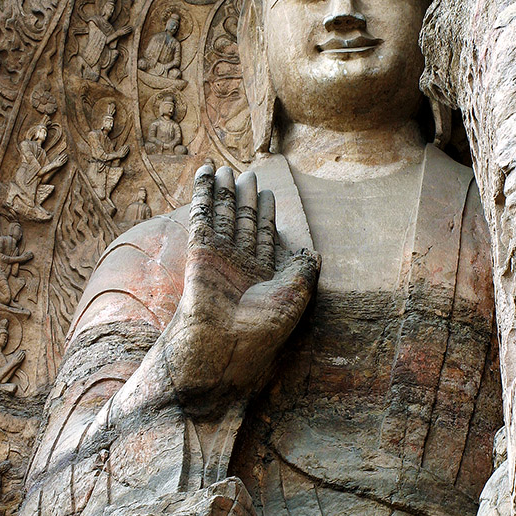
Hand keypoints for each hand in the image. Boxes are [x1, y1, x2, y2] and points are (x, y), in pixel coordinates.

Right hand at [160, 162, 319, 412]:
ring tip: (227, 168)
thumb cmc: (263, 328)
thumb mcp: (296, 297)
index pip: (265, 238)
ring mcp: (219, 258)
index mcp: (263, 277)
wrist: (226, 346)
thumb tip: (316, 254)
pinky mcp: (200, 252)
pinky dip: (204, 193)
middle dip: (246, 199)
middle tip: (249, 174)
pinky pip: (203, 216)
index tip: (269, 194)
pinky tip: (206, 173)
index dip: (267, 215)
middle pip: (244, 224)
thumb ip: (305, 271)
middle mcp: (240, 266)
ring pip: (223, 216)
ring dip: (225, 192)